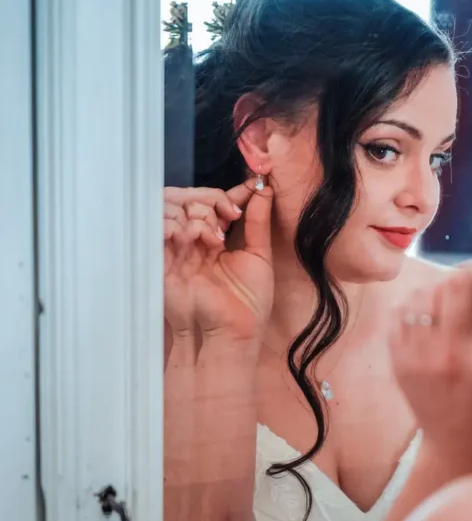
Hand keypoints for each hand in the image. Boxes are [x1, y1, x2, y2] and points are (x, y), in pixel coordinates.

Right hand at [164, 180, 273, 345]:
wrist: (233, 334)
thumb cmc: (248, 303)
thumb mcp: (259, 256)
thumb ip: (258, 222)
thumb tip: (265, 190)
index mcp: (214, 239)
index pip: (213, 202)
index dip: (230, 191)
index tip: (254, 186)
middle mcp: (192, 242)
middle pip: (189, 198)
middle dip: (212, 199)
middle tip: (231, 214)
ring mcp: (176, 250)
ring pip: (172, 207)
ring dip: (196, 214)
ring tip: (214, 236)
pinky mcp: (160, 262)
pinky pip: (158, 228)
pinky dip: (176, 225)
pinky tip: (194, 238)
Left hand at [390, 262, 471, 470]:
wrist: (461, 455)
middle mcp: (451, 353)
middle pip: (460, 281)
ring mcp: (418, 356)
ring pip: (428, 291)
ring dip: (452, 286)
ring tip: (468, 296)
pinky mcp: (399, 360)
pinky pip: (403, 310)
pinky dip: (423, 302)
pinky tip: (441, 313)